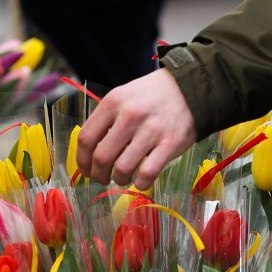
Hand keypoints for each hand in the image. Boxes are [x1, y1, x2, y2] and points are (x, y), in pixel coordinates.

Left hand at [75, 69, 196, 190]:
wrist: (189, 88)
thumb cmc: (152, 95)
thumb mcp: (123, 96)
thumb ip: (106, 120)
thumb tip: (90, 153)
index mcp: (113, 103)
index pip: (86, 138)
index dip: (82, 160)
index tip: (86, 169)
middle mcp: (129, 116)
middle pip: (101, 158)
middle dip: (98, 175)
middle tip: (103, 178)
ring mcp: (151, 131)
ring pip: (123, 168)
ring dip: (119, 180)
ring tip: (123, 178)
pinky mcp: (170, 144)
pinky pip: (147, 173)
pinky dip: (140, 183)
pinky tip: (140, 180)